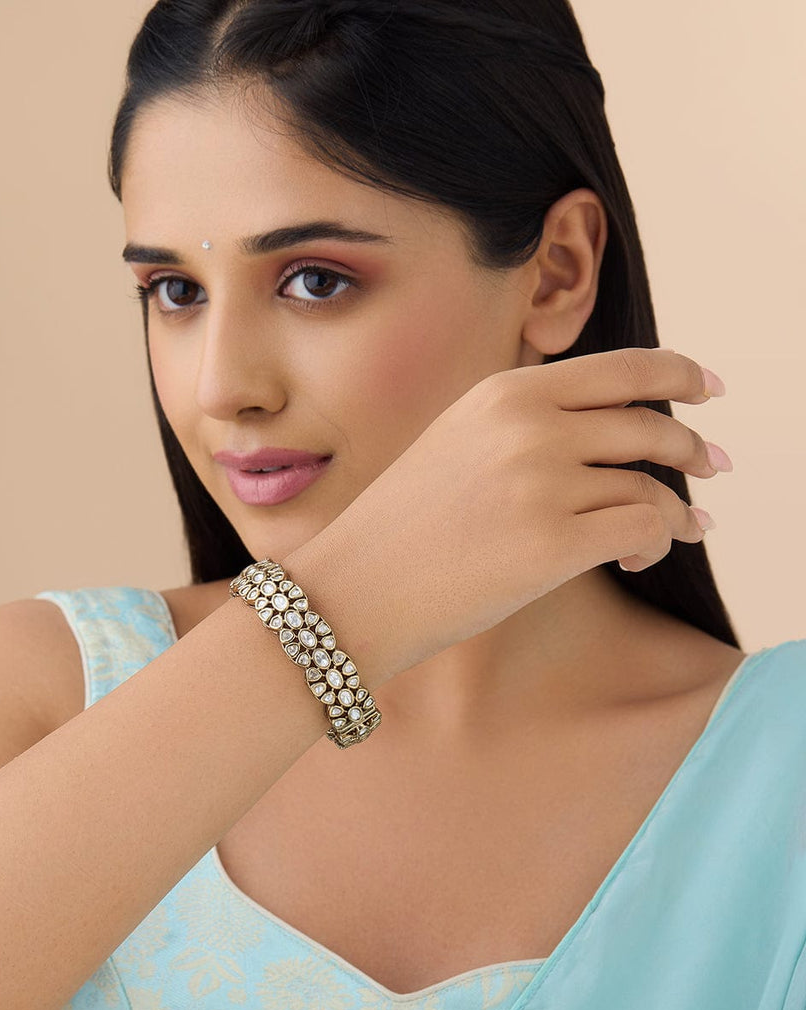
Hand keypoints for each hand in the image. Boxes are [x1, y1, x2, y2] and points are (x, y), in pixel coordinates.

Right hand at [309, 347, 727, 676]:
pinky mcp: (555, 541)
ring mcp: (542, 480)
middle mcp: (528, 424)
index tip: (709, 388)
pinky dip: (658, 542)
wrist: (353, 586)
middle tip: (712, 466)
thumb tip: (605, 432)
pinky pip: (644, 528)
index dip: (679, 373)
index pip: (620, 367)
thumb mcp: (454, 445)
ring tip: (681, 528)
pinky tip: (639, 558)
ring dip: (678, 509)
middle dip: (692, 447)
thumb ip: (521, 426)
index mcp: (503, 392)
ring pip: (653, 482)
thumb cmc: (400, 528)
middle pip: (649, 422)